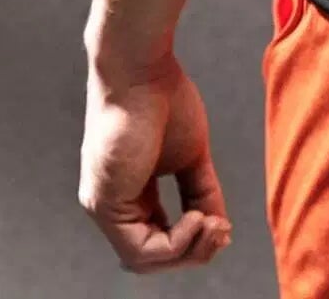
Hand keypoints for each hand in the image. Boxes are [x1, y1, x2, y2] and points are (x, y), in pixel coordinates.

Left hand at [79, 49, 231, 272]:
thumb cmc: (162, 97)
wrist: (139, 68)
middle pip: (153, 255)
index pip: (159, 237)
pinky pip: (142, 249)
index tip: (223, 225)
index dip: (193, 240)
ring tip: (213, 225)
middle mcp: (113, 204)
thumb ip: (201, 192)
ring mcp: (105, 207)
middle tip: (223, 232)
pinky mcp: (105, 204)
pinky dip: (176, 243)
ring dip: (189, 251)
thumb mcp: (192, 155)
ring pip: (146, 260)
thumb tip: (219, 227)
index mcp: (131, 192)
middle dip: (194, 251)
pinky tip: (196, 218)